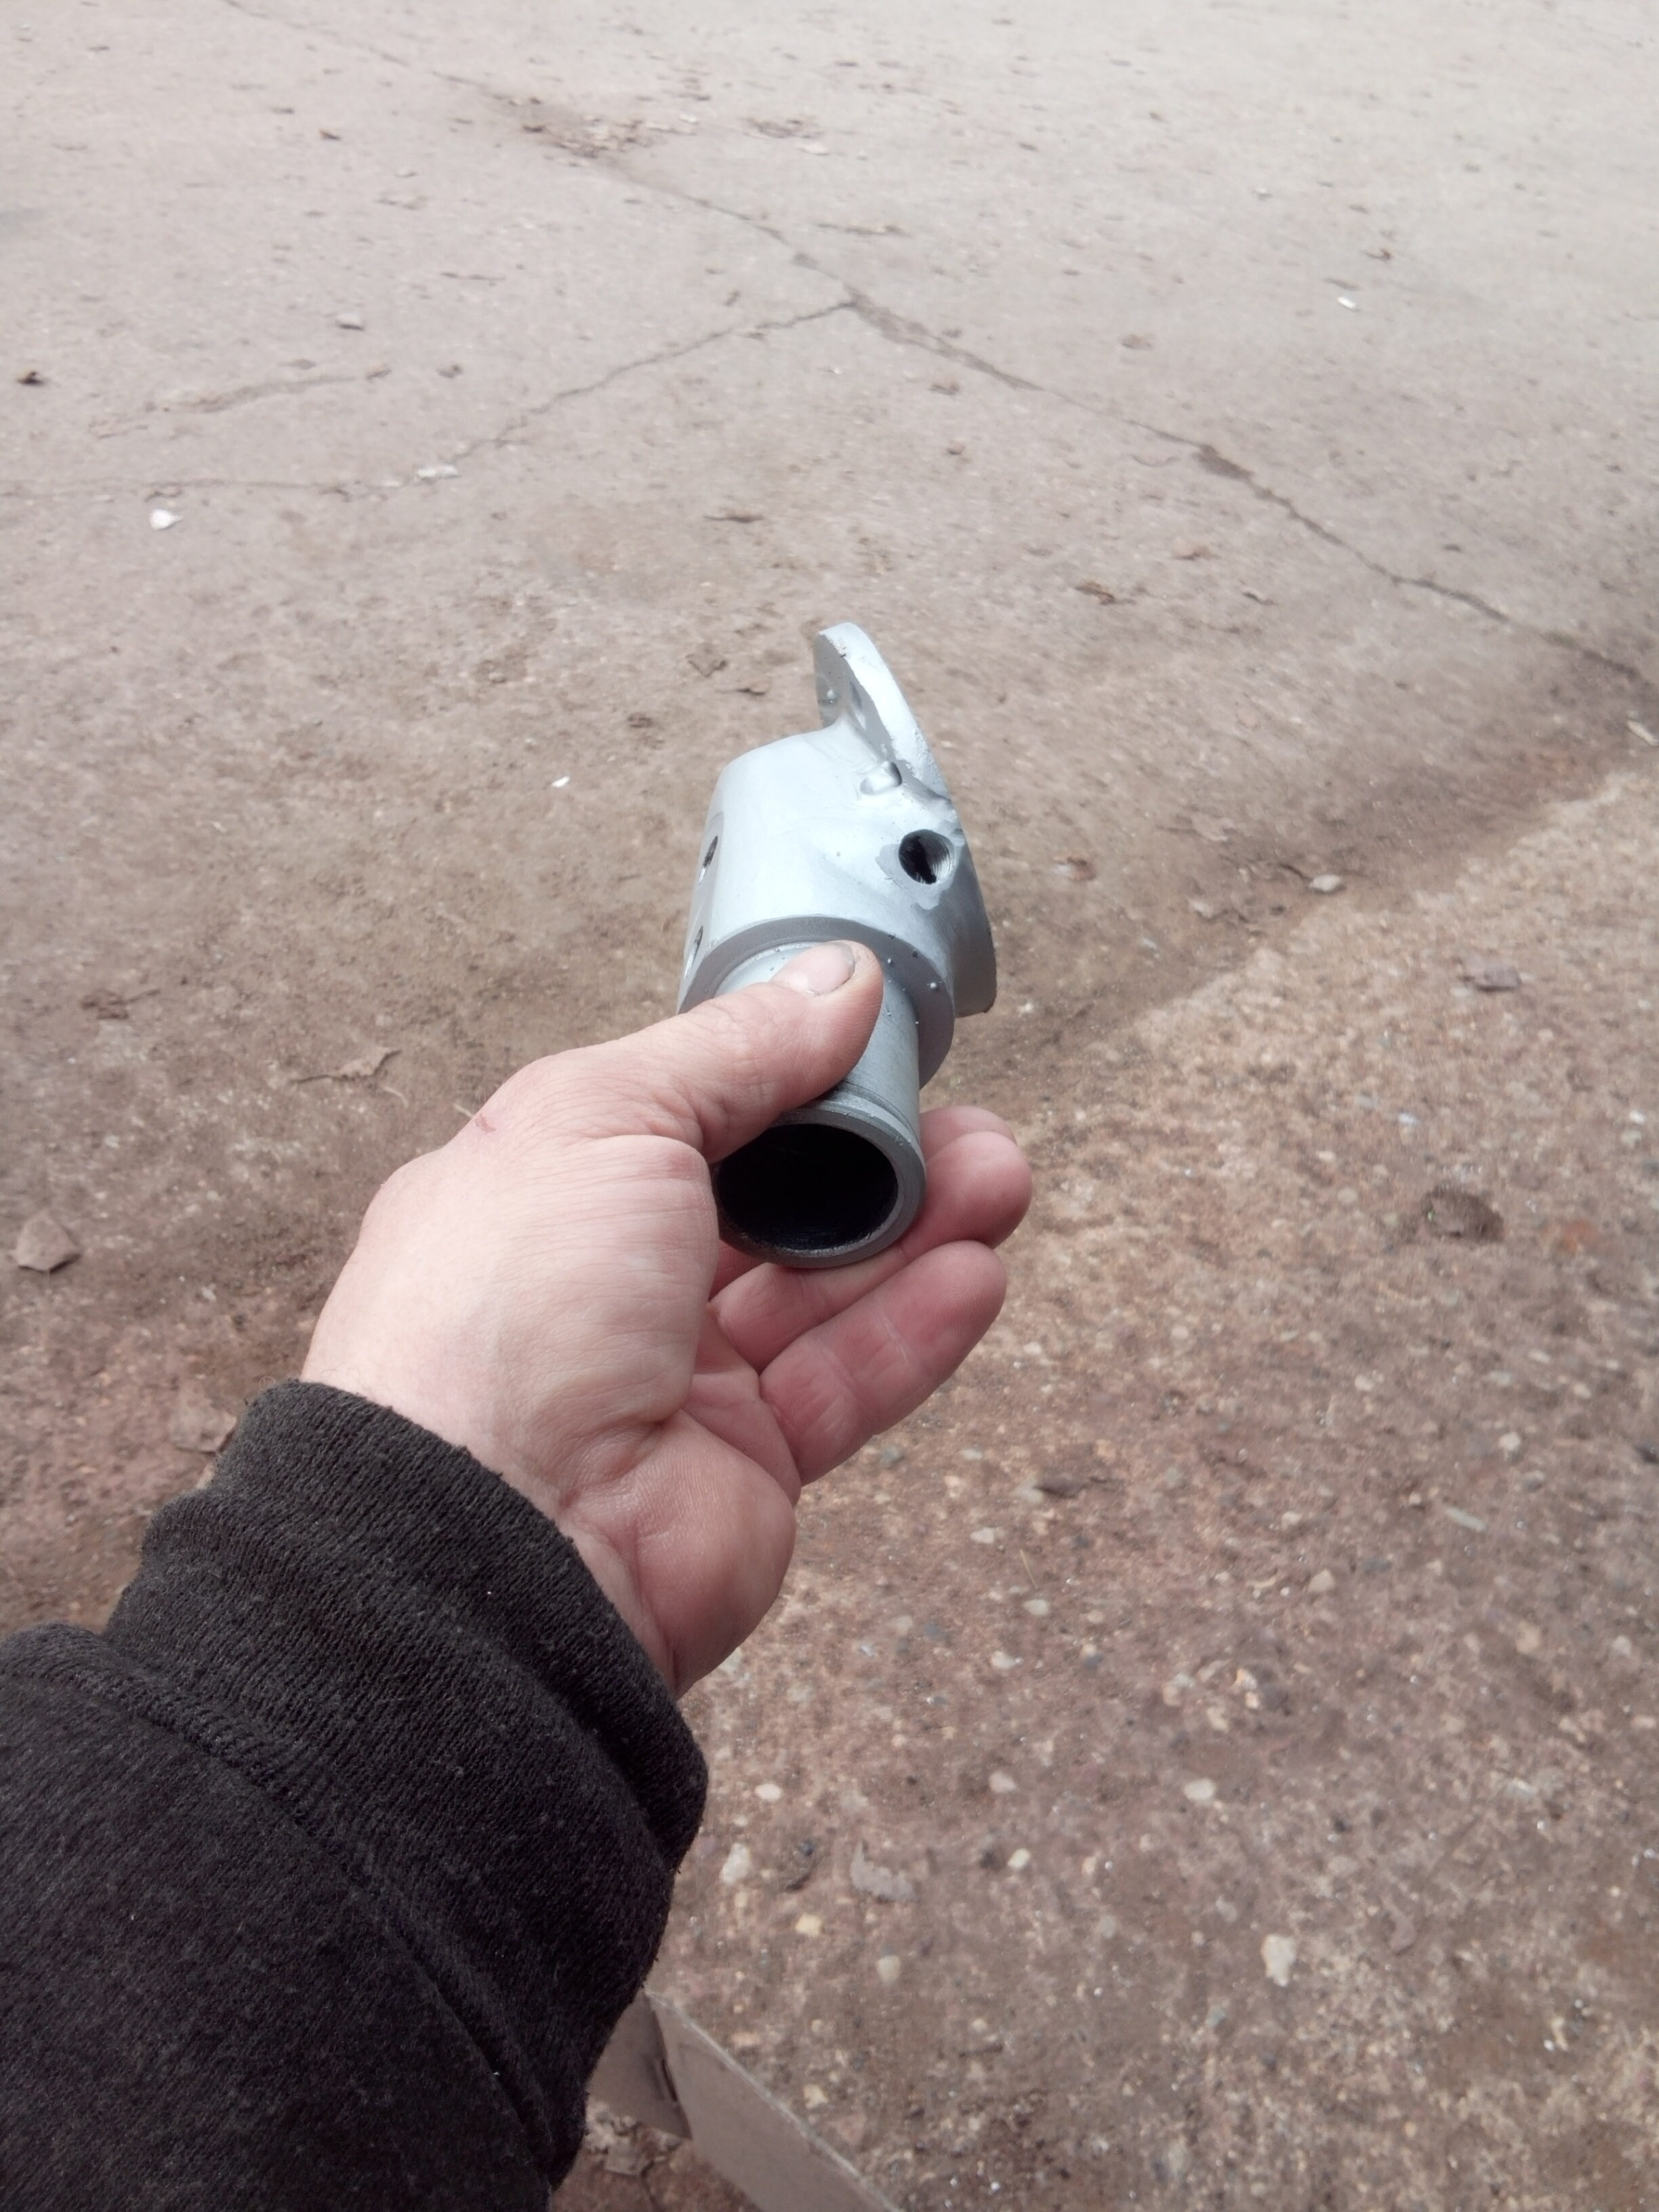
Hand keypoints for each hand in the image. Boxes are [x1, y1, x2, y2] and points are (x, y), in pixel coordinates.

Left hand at [302, 941, 1030, 1690]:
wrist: (496, 1537)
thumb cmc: (504, 1313)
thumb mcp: (607, 1115)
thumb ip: (734, 1051)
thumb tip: (833, 984)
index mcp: (544, 1189)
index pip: (683, 1113)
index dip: (779, 1079)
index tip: (869, 1048)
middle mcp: (603, 1285)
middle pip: (768, 1204)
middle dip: (871, 1156)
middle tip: (961, 1122)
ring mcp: (672, 1382)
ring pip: (821, 1291)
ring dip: (916, 1230)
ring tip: (999, 1176)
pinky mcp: (740, 1467)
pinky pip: (843, 1383)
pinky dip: (912, 1328)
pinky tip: (975, 1273)